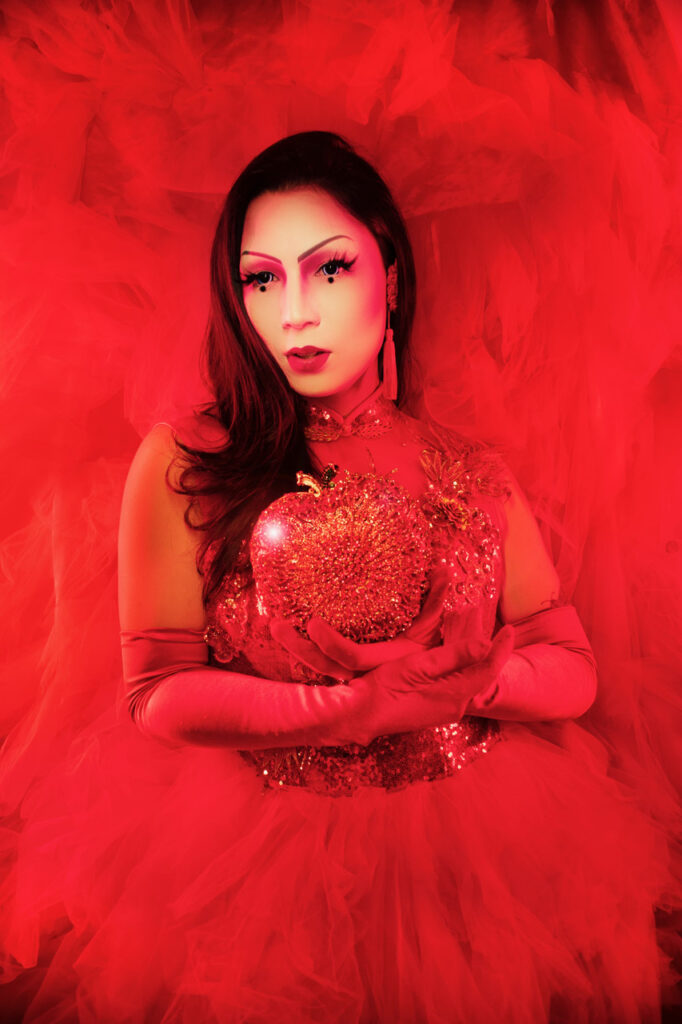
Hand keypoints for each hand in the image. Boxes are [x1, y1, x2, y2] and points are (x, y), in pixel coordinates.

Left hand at [269, 567, 451, 681]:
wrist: (448, 667)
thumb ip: (439, 597)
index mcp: (391, 660)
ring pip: (321, 666)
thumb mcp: (442, 618)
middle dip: (298, 647)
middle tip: (274, 624)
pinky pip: (326, 663)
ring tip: (273, 624)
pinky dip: (306, 650)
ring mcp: (362, 672)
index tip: (313, 622)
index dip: (331, 644)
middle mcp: (372, 672)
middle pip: (325, 666)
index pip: (352, 658)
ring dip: (296, 647)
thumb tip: (441, 570)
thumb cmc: (444, 640)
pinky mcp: (355, 669)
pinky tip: (289, 632)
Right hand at [347, 624, 514, 743]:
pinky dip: (461, 671)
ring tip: (478, 641)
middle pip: (482, 677)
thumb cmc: (386, 687)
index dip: (501, 649)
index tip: (509, 629)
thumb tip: (485, 644)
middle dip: (491, 655)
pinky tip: (454, 661)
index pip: (488, 670)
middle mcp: (455, 707)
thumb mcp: (419, 665)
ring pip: (469, 683)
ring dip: (475, 663)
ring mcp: (444, 712)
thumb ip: (454, 656)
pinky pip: (456, 688)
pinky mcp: (432, 711)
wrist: (360, 715)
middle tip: (497, 632)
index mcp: (455, 695)